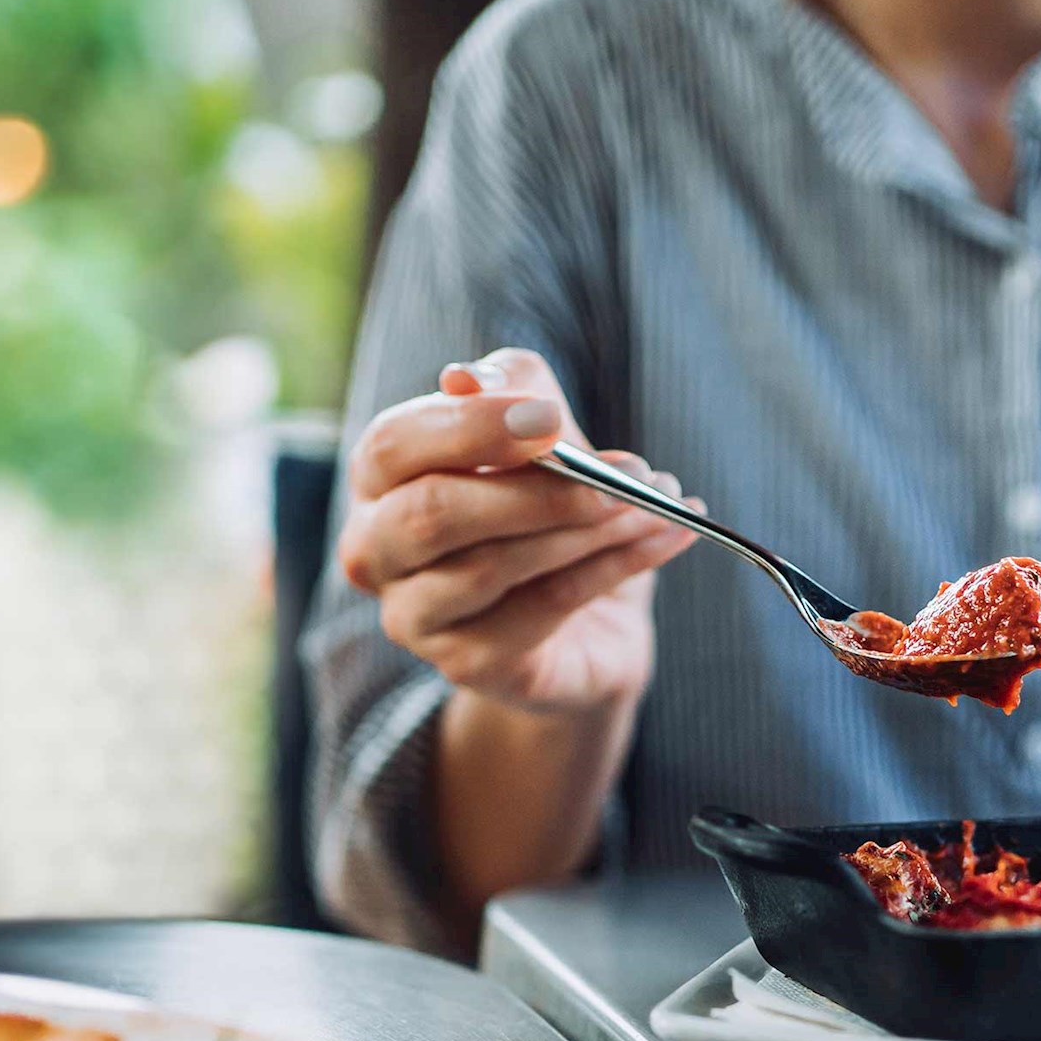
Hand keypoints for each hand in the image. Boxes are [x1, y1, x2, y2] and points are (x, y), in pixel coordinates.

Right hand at [337, 347, 698, 713]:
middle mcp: (375, 551)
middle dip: (535, 489)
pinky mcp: (466, 663)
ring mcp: (413, 616)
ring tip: (656, 501)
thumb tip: (466, 377)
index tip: (549, 417)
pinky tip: (665, 536)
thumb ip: (514, 391)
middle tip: (625, 469)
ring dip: (588, 528)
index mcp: (379, 482)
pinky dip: (612, 567)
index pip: (393, 447)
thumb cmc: (550, 511)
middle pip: (432, 514)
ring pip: (492, 567)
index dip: (469, 429)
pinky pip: (543, 608)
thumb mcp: (541, 435)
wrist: (587, 623)